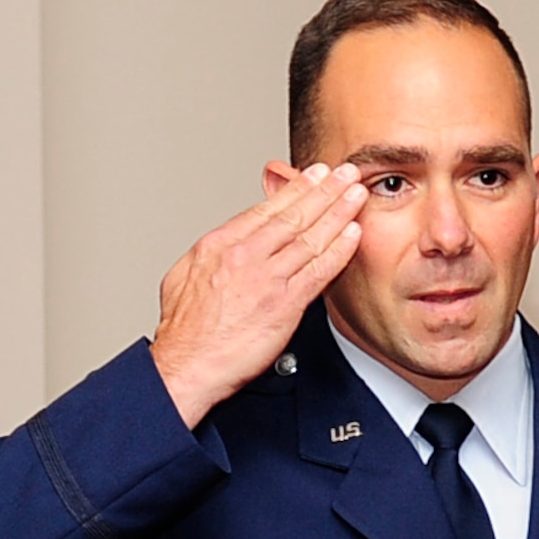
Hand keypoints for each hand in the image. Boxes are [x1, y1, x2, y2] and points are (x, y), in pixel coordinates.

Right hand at [151, 162, 366, 427]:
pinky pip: (319, 271)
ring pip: (310, 237)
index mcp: (219, 245)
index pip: (266, 209)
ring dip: (338, 212)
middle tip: (344, 173)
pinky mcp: (285, 305)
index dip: (296, 189)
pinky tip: (353, 235)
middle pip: (294, 215)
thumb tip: (226, 242)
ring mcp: (267, 279)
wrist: (186, 365)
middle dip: (324, 190)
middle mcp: (245, 256)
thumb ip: (211, 254)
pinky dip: (339, 250)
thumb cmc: (184, 330)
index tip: (313, 176)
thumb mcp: (183, 275)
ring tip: (356, 195)